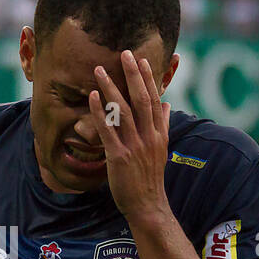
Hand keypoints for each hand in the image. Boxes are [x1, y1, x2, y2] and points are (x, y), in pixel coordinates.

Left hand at [87, 50, 171, 222]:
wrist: (147, 205)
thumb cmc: (150, 177)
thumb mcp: (161, 149)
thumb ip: (163, 124)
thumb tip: (166, 104)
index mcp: (158, 133)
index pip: (154, 100)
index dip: (147, 79)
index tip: (141, 60)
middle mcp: (148, 136)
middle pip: (140, 99)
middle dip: (132, 75)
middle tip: (124, 54)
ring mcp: (134, 146)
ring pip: (122, 111)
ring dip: (111, 88)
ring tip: (100, 70)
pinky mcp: (119, 157)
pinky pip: (108, 130)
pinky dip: (99, 112)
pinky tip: (92, 97)